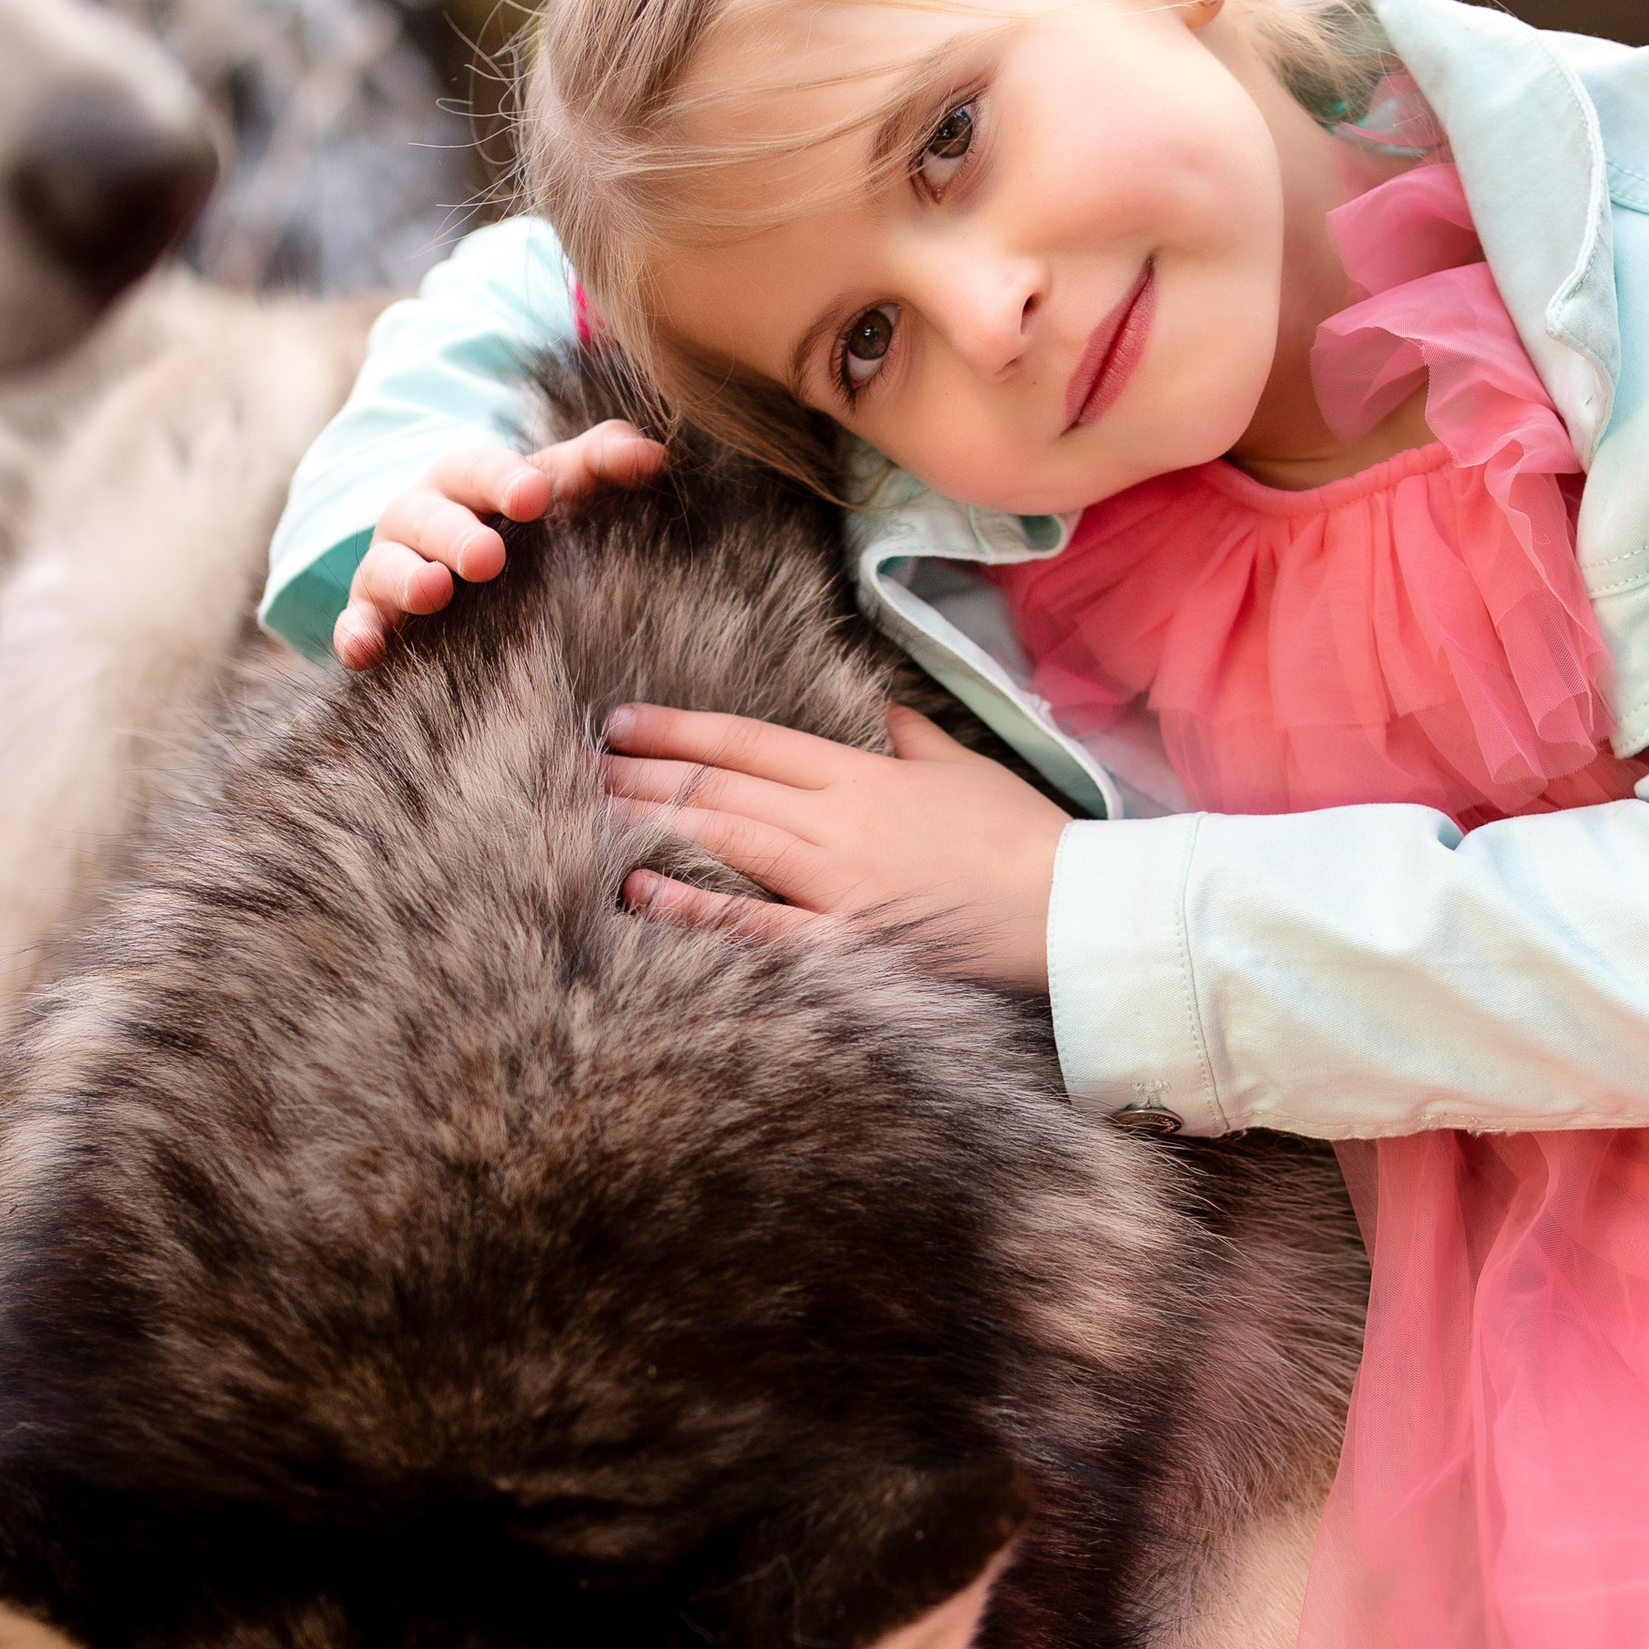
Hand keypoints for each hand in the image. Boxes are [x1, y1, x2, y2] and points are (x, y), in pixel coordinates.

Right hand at [333, 422, 664, 669]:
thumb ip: (602, 464)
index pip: (479, 467)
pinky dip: (354, 634)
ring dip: (406, 579)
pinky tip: (362, 652)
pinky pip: (354, 624)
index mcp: (464, 478)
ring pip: (386, 567)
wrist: (456, 562)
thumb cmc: (521, 520)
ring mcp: (389, 567)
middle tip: (487, 557)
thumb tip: (655, 455)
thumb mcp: (559, 486)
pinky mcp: (370, 617)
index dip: (503, 479)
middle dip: (455, 534)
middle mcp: (418, 516)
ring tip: (433, 593)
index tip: (534, 496)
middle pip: (428, 516)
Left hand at [600, 702, 1066, 990]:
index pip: (750, 740)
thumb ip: (910, 736)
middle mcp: (836, 819)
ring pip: (722, 838)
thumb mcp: (965, 767)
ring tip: (586, 813)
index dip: (681, 728)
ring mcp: (835, 880)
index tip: (624, 721)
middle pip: (718, 785)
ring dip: (648, 822)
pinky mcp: (846, 940)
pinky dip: (692, 906)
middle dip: (642, 773)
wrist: (1072, 910)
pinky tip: (638, 892)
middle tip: (577, 767)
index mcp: (863, 773)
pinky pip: (753, 923)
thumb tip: (877, 708)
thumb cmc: (1027, 838)